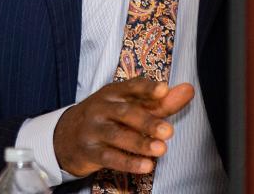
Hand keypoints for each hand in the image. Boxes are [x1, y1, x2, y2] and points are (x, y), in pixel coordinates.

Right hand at [53, 78, 194, 176]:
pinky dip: (128, 162)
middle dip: (148, 122)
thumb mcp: (129, 104)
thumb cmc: (107, 117)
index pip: (132, 87)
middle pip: (126, 113)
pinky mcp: (89, 151)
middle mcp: (101, 108)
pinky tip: (146, 165)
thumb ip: (161, 101)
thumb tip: (189, 90)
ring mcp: (93, 130)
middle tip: (169, 131)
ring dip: (141, 143)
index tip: (163, 90)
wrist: (65, 136)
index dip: (147, 88)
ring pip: (118, 136)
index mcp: (114, 92)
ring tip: (161, 149)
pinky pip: (109, 157)